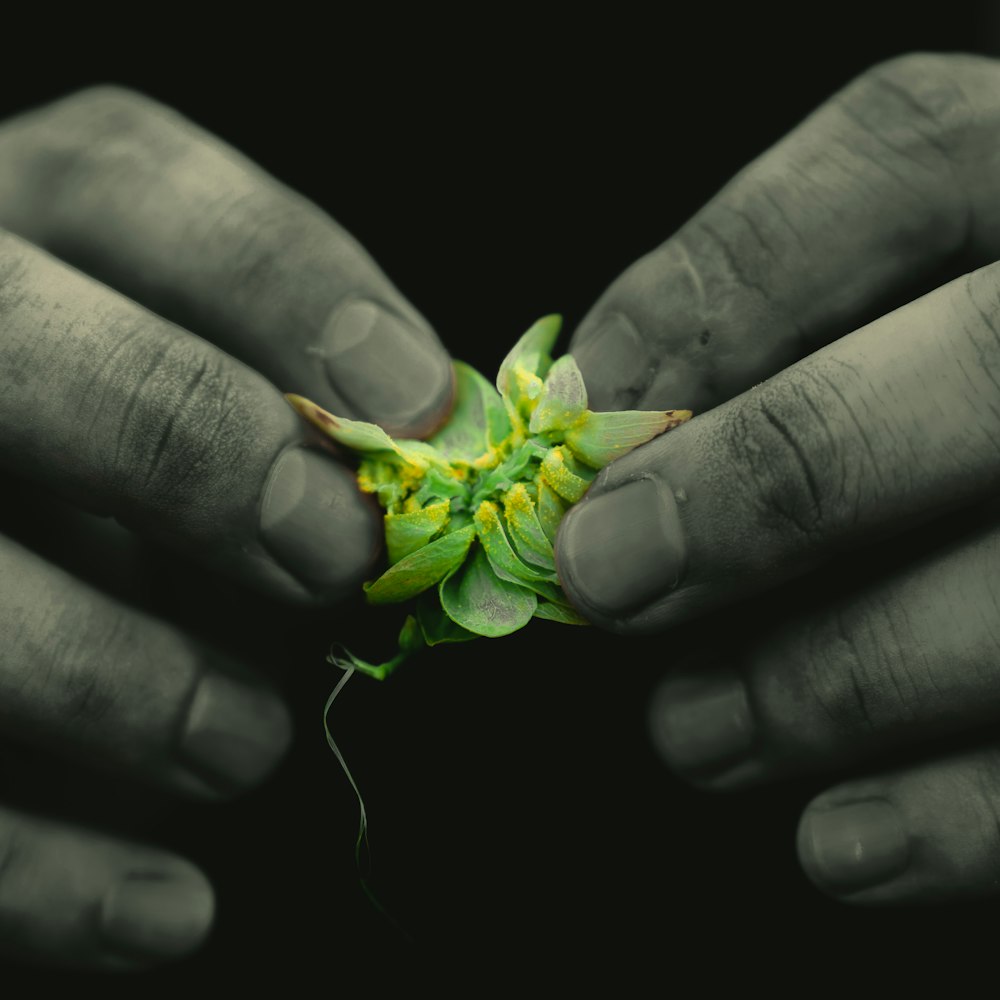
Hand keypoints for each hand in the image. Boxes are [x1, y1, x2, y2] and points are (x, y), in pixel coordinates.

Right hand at [0, 87, 452, 967]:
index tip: (419, 408)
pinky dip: (35, 870)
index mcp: (14, 233)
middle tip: (332, 556)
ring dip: (110, 674)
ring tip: (246, 744)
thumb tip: (434, 442)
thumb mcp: (185, 382)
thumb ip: (280, 386)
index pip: (126, 183)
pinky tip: (169, 907)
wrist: (19, 536)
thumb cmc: (120, 462)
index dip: (285, 285)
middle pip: (8, 338)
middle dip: (182, 440)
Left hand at [556, 53, 999, 904]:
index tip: (578, 418)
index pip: (897, 161)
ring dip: (834, 680)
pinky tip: (839, 843)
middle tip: (605, 574)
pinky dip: (966, 820)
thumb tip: (602, 399)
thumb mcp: (916, 276)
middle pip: (981, 372)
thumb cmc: (978, 371)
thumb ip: (776, 306)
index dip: (712, 297)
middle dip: (767, 486)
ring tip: (693, 728)